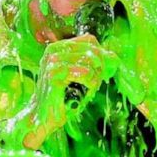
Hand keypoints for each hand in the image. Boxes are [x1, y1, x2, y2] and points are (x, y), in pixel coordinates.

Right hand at [20, 35, 119, 149]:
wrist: (42, 117)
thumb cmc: (63, 97)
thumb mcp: (80, 76)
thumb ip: (95, 64)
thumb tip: (114, 57)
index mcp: (57, 47)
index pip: (90, 40)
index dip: (101, 54)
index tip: (101, 71)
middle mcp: (53, 51)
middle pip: (92, 50)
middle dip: (100, 68)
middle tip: (95, 83)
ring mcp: (53, 62)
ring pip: (91, 60)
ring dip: (96, 78)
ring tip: (88, 89)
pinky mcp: (55, 75)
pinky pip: (86, 73)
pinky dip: (91, 84)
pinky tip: (85, 92)